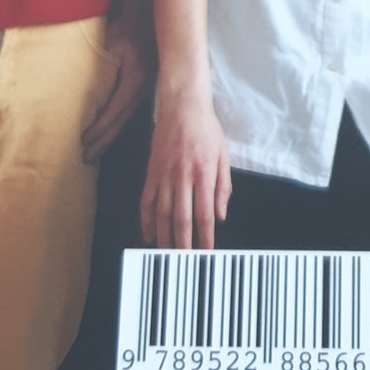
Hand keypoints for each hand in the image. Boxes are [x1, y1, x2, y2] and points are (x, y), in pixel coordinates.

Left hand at [81, 16, 150, 161]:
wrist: (145, 17)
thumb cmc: (124, 27)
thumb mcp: (110, 42)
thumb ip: (98, 63)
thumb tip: (78, 85)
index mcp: (134, 79)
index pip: (114, 111)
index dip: (98, 129)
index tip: (82, 141)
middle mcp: (141, 89)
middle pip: (120, 122)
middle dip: (102, 141)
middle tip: (84, 158)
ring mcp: (143, 89)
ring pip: (124, 120)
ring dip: (108, 138)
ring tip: (92, 154)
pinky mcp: (141, 87)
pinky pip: (126, 112)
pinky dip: (114, 126)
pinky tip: (105, 135)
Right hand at [140, 91, 230, 249]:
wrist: (182, 104)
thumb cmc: (206, 128)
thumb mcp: (224, 154)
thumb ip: (223, 187)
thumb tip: (220, 216)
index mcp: (204, 171)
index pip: (204, 213)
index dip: (205, 237)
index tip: (207, 255)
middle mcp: (182, 175)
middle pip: (180, 218)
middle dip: (182, 245)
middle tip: (183, 265)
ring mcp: (163, 174)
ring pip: (161, 214)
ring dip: (163, 238)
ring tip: (164, 258)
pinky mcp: (150, 171)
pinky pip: (145, 201)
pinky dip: (145, 220)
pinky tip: (147, 235)